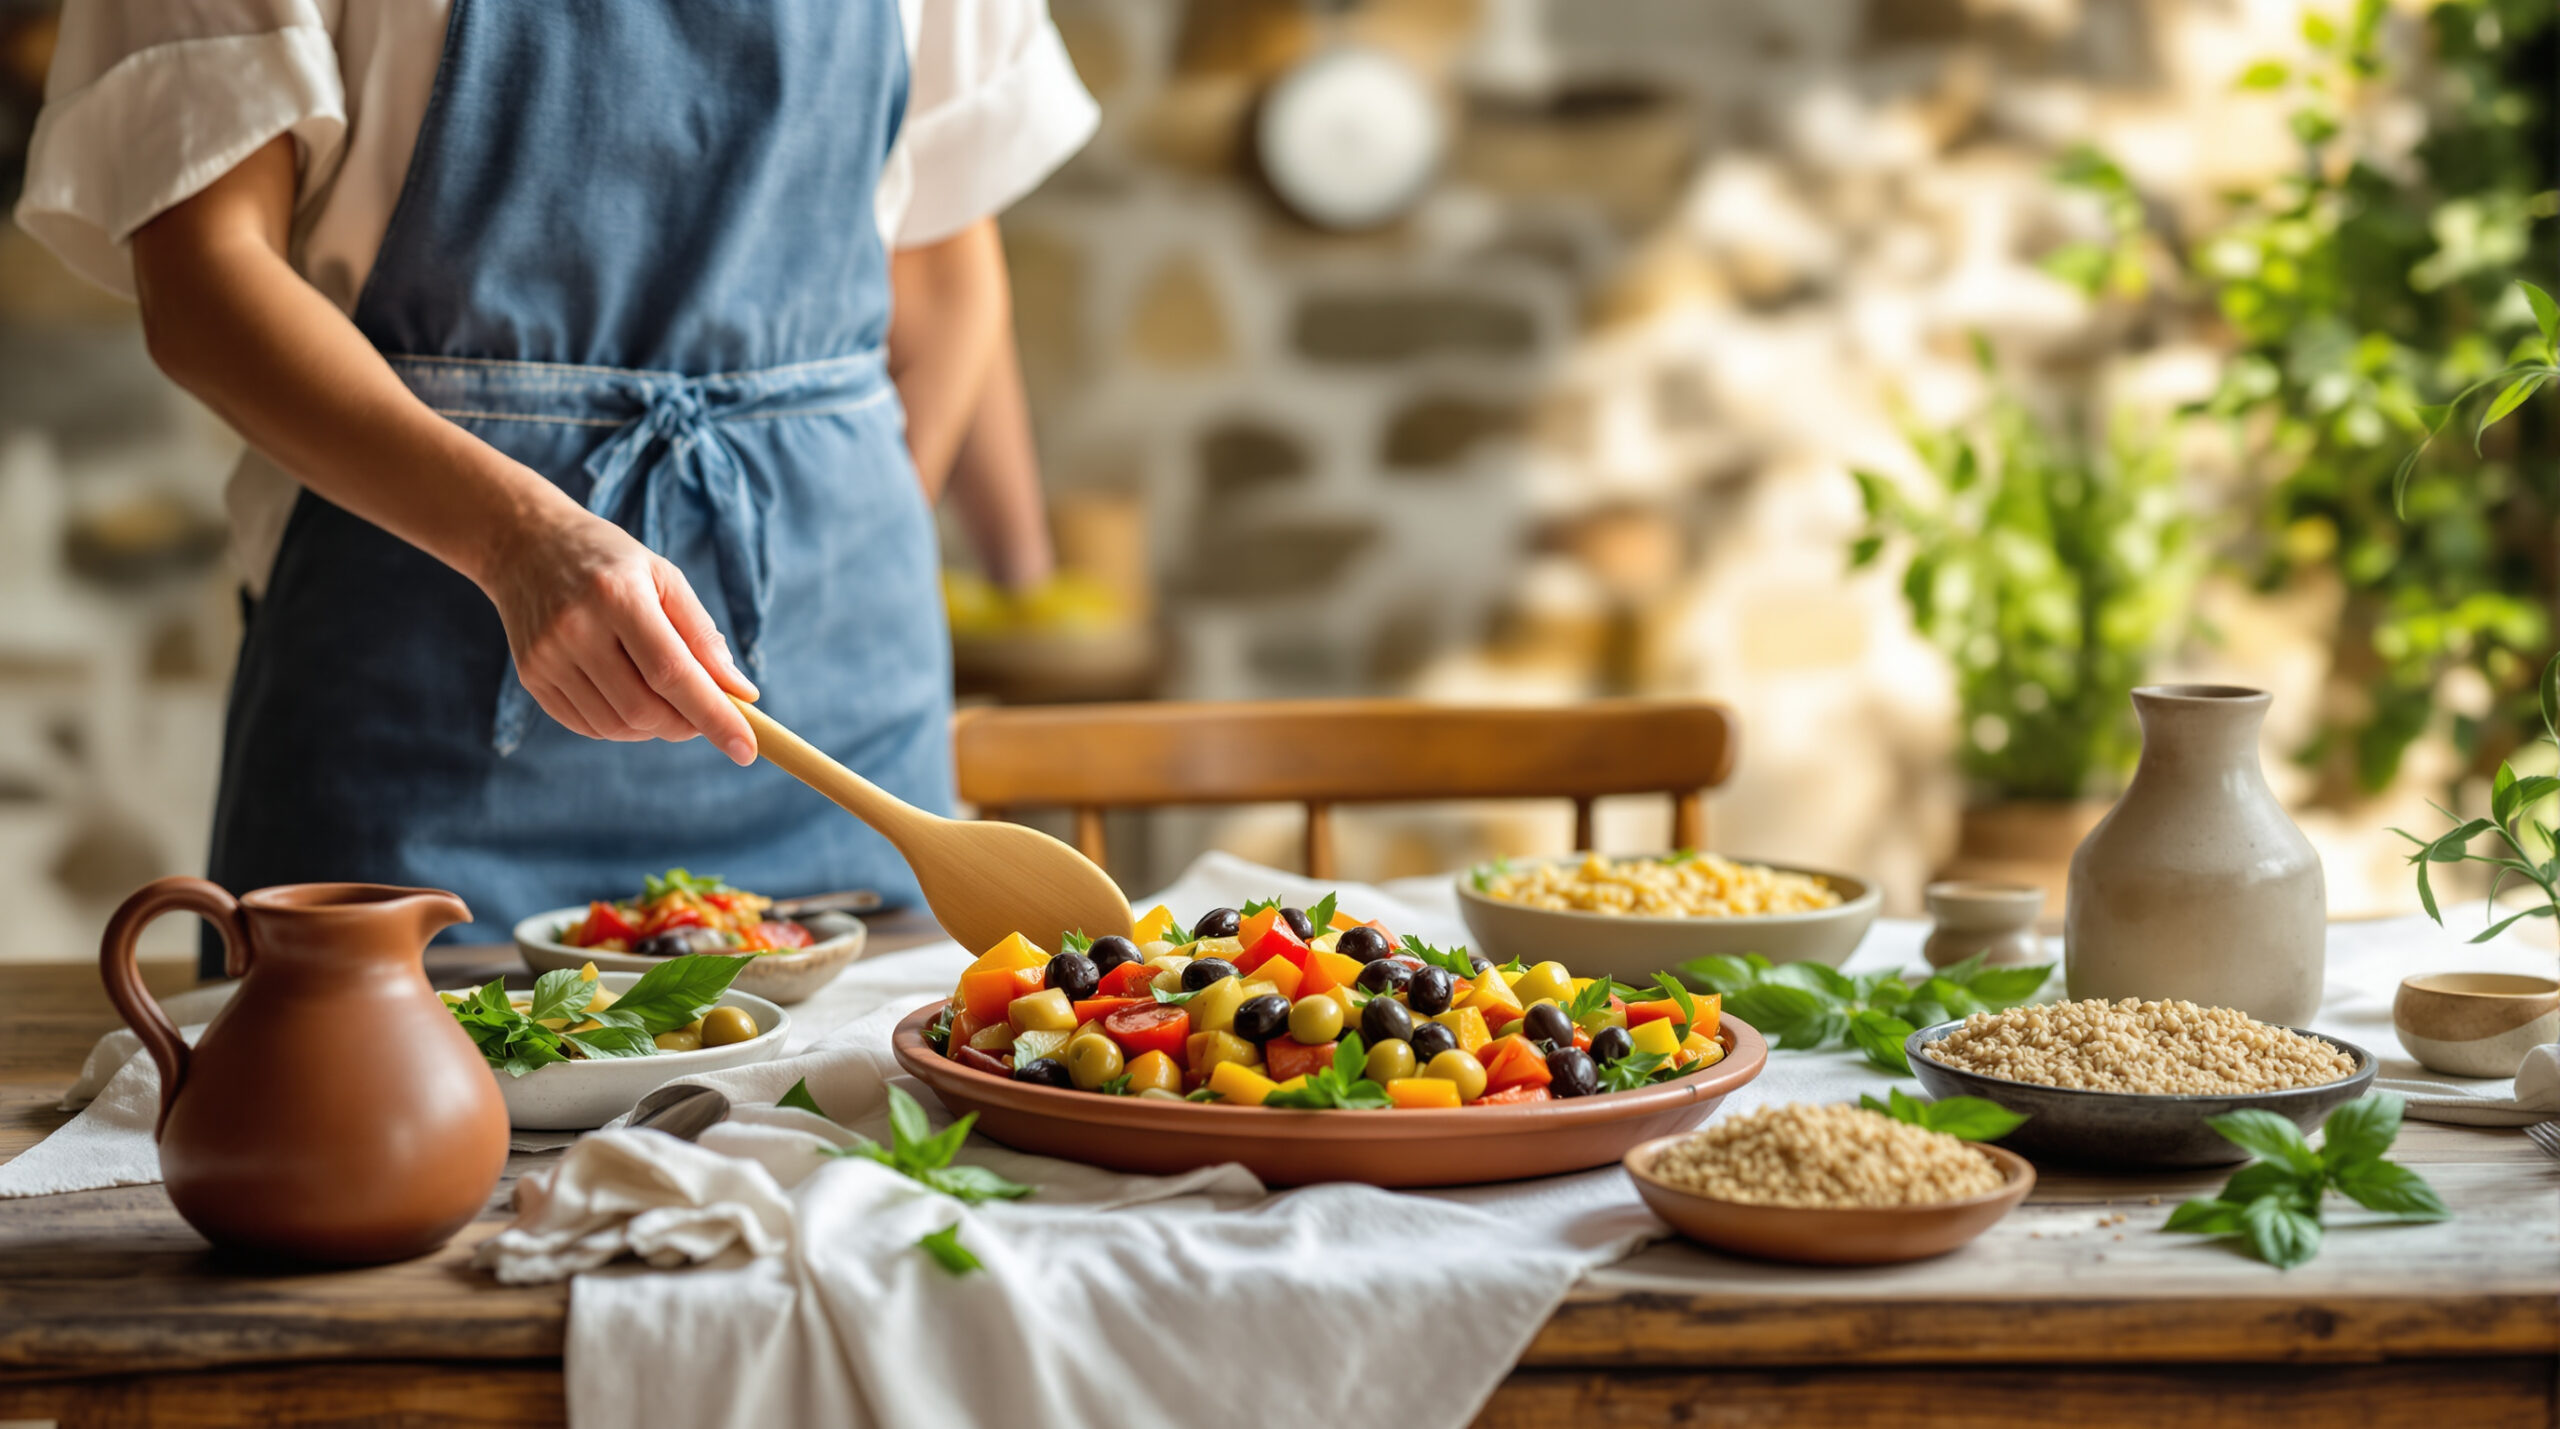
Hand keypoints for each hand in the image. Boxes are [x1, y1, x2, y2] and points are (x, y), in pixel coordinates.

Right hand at [476, 504, 760, 762]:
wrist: (526, 546)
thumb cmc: (611, 562)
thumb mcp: (664, 578)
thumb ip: (703, 637)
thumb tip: (741, 694)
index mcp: (617, 596)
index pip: (673, 672)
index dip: (714, 715)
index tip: (747, 748)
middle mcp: (575, 629)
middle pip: (645, 709)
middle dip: (688, 724)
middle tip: (706, 710)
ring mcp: (547, 657)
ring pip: (618, 726)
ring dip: (656, 727)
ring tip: (666, 696)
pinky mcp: (531, 677)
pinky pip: (589, 726)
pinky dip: (623, 726)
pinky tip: (631, 695)